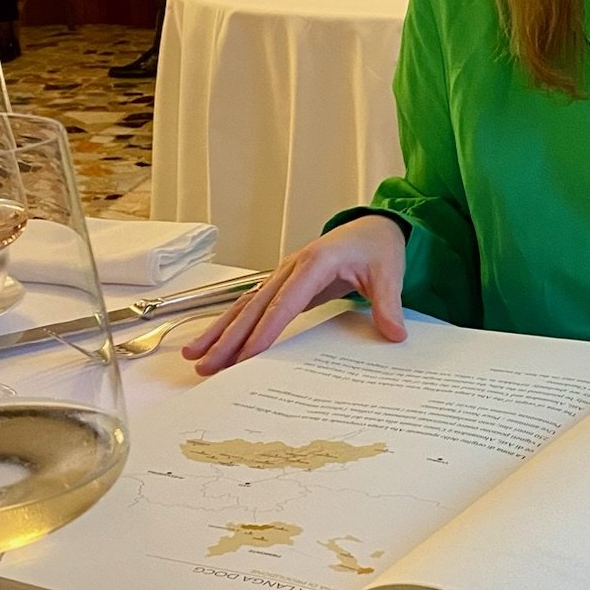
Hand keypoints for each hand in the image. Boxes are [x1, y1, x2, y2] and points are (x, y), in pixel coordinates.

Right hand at [183, 214, 407, 374]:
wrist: (374, 225)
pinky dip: (233, 325)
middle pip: (254, 306)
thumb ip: (387, 304)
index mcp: (315, 263)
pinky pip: (253, 306)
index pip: (285, 303)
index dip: (265, 331)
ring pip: (246, 306)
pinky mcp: (284, 283)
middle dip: (228, 337)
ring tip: (195, 356)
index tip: (247, 357)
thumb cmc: (378, 247)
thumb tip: (394, 335)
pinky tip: (216, 343)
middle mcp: (292, 266)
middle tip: (205, 364)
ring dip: (220, 332)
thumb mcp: (388, 273)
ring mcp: (284, 274)